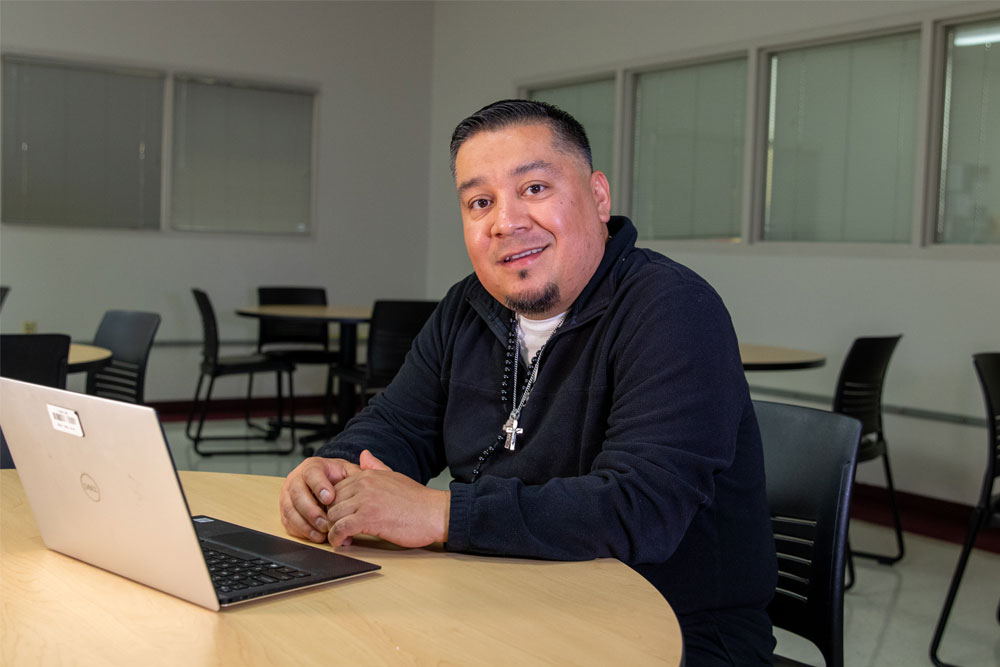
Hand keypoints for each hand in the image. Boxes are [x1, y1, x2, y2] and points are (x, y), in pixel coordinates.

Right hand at [280, 456, 360, 542]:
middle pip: (297, 493)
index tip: (329, 499)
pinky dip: (302, 531)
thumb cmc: (340, 481)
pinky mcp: (286, 511)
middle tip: (326, 522)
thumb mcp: (350, 473)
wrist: (329, 488)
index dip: (319, 486)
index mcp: (313, 466)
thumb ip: (360, 470)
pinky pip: (289, 522)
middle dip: (311, 510)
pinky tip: (317, 536)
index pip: (311, 473)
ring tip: (323, 532)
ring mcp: (288, 495)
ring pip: (290, 509)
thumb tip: (367, 458)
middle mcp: (296, 479)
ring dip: (306, 524)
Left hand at [325, 450, 449, 548]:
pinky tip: (343, 543)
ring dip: (334, 530)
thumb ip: (376, 466)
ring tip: (342, 537)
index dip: (336, 505)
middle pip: (331, 502)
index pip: (337, 489)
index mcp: (369, 475)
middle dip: (333, 518)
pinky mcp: (368, 518)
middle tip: (340, 529)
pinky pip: (341, 528)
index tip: (341, 516)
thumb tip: (364, 454)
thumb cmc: (417, 500)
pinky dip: (337, 538)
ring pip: (333, 516)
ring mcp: (365, 501)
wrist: (434, 513)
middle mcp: (364, 484)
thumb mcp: (395, 476)